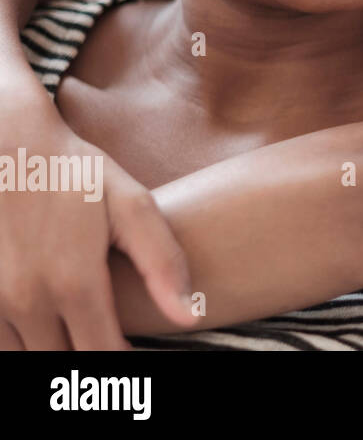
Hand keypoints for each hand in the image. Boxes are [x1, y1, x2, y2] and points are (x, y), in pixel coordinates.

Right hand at [0, 87, 195, 348]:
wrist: (7, 146)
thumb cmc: (74, 174)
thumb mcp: (131, 205)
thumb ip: (163, 264)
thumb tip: (191, 318)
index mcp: (75, 284)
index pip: (103, 358)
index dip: (126, 368)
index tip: (140, 358)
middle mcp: (29, 302)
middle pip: (63, 366)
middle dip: (91, 363)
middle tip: (113, 344)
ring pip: (28, 359)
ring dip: (56, 355)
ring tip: (83, 335)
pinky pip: (1, 344)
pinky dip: (25, 344)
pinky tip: (50, 327)